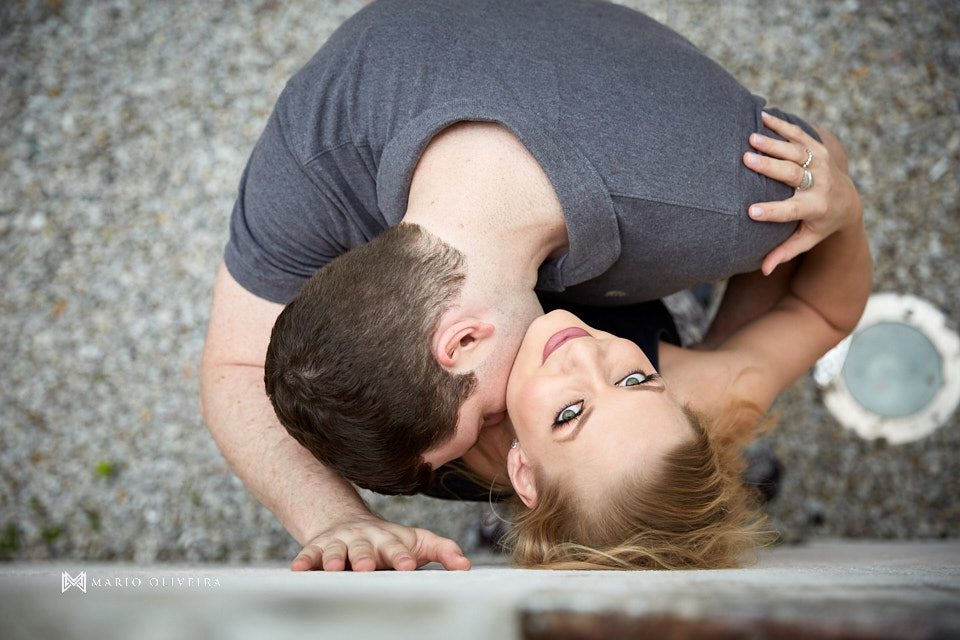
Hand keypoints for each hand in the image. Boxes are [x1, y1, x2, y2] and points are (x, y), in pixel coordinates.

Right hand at [290, 515, 471, 571]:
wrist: (348, 522)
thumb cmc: (389, 540)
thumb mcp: (418, 541)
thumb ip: (444, 551)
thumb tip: (467, 566)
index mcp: (389, 539)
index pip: (397, 548)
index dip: (401, 556)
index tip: (407, 566)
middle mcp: (364, 538)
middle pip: (364, 547)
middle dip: (365, 557)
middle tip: (366, 567)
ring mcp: (340, 541)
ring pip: (336, 549)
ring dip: (333, 558)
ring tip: (332, 568)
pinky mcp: (318, 547)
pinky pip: (308, 553)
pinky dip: (304, 560)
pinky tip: (298, 569)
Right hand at [743, 111, 861, 274]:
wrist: (849, 201)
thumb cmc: (819, 225)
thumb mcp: (806, 241)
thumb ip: (784, 252)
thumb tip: (763, 269)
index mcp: (816, 209)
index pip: (791, 211)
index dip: (772, 212)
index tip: (750, 211)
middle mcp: (821, 184)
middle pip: (793, 174)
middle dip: (769, 167)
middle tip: (746, 159)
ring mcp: (822, 163)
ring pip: (796, 152)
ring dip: (773, 143)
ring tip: (751, 138)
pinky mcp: (821, 149)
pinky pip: (800, 135)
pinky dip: (782, 126)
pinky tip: (762, 117)